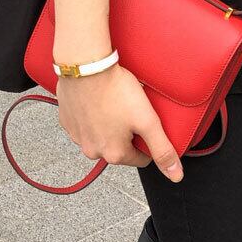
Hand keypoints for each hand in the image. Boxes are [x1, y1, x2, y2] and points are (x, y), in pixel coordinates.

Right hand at [56, 63, 182, 181]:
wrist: (86, 66)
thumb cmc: (116, 90)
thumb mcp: (147, 121)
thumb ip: (162, 150)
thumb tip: (175, 175)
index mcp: (114, 154)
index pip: (141, 158)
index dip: (148, 140)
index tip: (145, 122)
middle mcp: (93, 151)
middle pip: (119, 147)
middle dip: (127, 132)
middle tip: (130, 109)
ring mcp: (77, 136)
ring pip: (101, 136)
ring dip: (108, 125)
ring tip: (114, 103)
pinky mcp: (67, 121)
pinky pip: (85, 124)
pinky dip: (92, 116)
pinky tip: (98, 100)